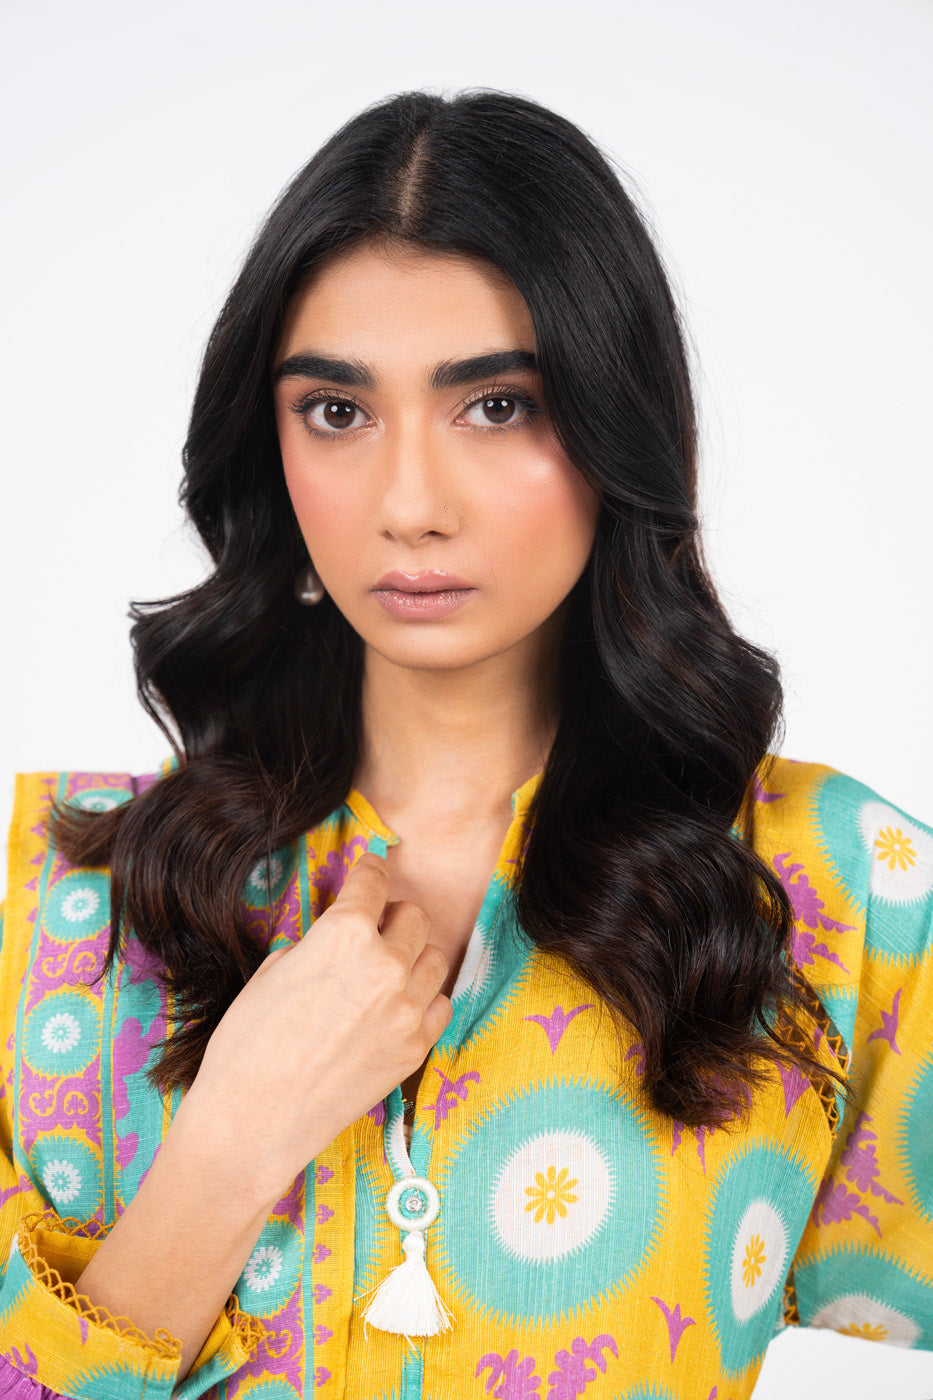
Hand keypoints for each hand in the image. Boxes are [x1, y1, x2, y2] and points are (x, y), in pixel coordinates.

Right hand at [176, 851, 451, 1207]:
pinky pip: (440, 1004)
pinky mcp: (416, 1048)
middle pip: (413, 917)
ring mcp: (407, 1009)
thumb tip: (336, 934)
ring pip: (435, 958)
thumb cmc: (247, 1043)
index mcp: (345, 934)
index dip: (369, 870)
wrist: (253, 1120)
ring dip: (413, 956)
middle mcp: (386, 964)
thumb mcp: (274, 970)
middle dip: (392, 916)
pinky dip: (424, 998)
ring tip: (387, 968)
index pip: (374, 880)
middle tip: (374, 927)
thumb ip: (318, 942)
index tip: (370, 870)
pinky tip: (399, 1005)